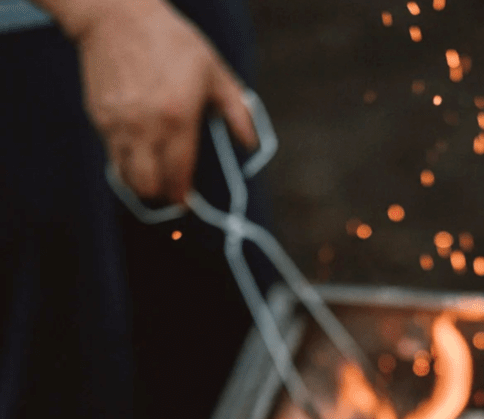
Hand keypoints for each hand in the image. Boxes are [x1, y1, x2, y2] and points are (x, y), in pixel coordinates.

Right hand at [48, 0, 256, 203]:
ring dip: (142, 184)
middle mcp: (146, 128)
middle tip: (171, 192)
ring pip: (128, 178)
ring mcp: (119, 125)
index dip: (183, 197)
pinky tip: (138, 154)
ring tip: (154, 177)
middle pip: (150, 188)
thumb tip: (251, 145)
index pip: (179, 177)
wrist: (117, 14)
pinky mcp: (100, 118)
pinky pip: (112, 156)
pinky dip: (125, 164)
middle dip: (163, 197)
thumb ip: (237, 111)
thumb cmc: (170, 41)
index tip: (187, 202)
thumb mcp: (213, 71)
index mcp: (178, 119)